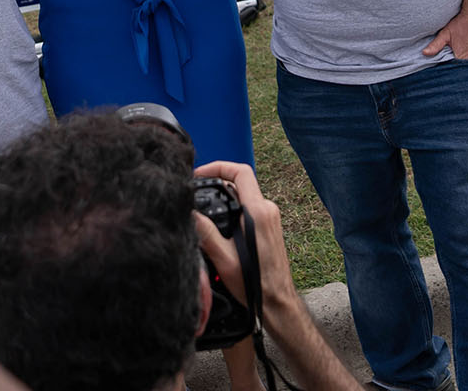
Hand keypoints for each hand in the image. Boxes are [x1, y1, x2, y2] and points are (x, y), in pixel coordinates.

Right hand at [192, 161, 291, 321]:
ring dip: (224, 198)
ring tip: (204, 211)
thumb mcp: (224, 259)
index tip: (199, 174)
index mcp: (258, 213)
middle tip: (196, 193)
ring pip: (244, 196)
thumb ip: (206, 232)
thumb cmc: (255, 284)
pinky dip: (232, 210)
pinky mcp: (270, 226)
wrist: (277, 301)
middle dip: (216, 184)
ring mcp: (271, 218)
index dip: (218, 166)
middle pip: (240, 183)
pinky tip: (219, 226)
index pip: (240, 173)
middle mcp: (267, 210)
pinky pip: (249, 208)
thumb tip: (190, 213)